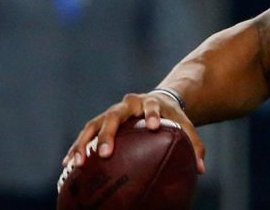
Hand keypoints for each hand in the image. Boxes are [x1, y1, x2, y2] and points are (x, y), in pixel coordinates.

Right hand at [61, 92, 206, 173]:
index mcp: (150, 102)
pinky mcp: (100, 122)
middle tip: (106, 152)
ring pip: (94, 124)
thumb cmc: (172, 117)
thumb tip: (201, 169)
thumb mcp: (185, 125)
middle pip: (114, 115)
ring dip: (84, 143)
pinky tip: (68, 165)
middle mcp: (127, 105)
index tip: (155, 125)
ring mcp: (111, 112)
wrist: (157, 101)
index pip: (151, 105)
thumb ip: (194, 144)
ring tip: (78, 163)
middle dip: (109, 133)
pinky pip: (86, 135)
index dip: (152, 114)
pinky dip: (76, 148)